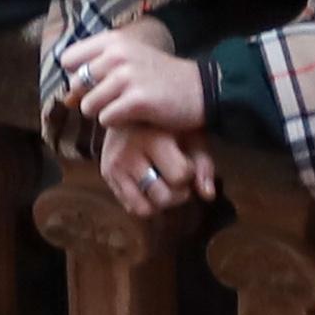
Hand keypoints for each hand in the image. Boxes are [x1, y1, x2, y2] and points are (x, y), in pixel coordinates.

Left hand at [58, 27, 205, 138]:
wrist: (201, 89)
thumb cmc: (159, 78)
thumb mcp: (127, 65)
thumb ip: (95, 76)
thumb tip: (65, 99)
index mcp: (113, 41)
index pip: (68, 59)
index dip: (76, 75)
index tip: (95, 82)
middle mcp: (117, 55)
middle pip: (76, 85)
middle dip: (90, 98)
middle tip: (116, 99)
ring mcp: (126, 77)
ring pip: (87, 106)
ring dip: (103, 113)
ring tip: (126, 107)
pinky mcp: (136, 100)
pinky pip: (105, 119)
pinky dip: (117, 123)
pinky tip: (135, 116)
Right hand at [100, 118, 217, 216]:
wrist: (128, 105)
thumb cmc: (166, 121)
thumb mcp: (189, 135)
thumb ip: (202, 164)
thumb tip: (208, 196)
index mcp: (153, 139)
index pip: (179, 175)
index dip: (189, 173)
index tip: (187, 161)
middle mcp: (129, 154)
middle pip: (163, 197)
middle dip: (177, 193)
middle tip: (177, 178)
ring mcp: (115, 166)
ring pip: (144, 209)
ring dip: (159, 202)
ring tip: (164, 185)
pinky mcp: (106, 174)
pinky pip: (129, 206)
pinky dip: (144, 202)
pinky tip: (149, 184)